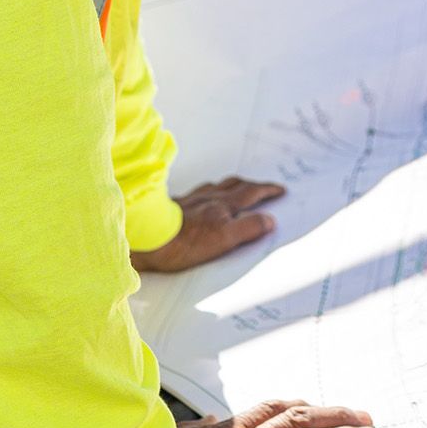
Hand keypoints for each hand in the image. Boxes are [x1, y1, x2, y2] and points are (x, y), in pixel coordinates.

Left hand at [131, 177, 285, 272]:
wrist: (147, 237)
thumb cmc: (183, 242)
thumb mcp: (224, 239)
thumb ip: (248, 228)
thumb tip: (270, 220)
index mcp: (223, 205)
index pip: (251, 193)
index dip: (267, 190)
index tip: (279, 189)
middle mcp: (208, 198)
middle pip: (234, 185)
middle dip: (251, 185)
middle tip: (262, 187)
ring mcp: (191, 200)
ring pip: (215, 187)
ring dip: (229, 186)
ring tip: (234, 188)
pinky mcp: (174, 206)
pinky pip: (198, 193)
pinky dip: (208, 192)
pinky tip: (202, 198)